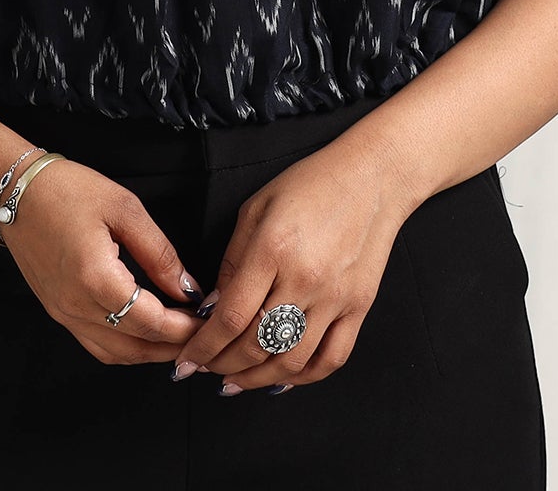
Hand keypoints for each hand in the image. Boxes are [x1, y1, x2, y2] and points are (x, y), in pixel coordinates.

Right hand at [0, 155, 206, 364]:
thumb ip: (159, 253)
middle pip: (136, 347)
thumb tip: (188, 288)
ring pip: (115, 353)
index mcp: (96, 280)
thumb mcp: (124, 209)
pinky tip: (143, 331)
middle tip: (202, 334)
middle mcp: (76, 307)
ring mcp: (63, 313)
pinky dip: (125, 346)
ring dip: (149, 352)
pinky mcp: (57, 310)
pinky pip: (95, 344)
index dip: (185, 327)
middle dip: (173, 346)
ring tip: (178, 336)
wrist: (15, 189)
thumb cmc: (67, 189)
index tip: (209, 320)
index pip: (152, 322)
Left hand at [168, 128, 418, 392]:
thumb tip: (213, 309)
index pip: (230, 317)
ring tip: (235, 380)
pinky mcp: (359, 307)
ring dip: (256, 379)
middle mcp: (305, 279)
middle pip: (256, 345)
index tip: (185, 360)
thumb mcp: (256, 208)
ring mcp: (335, 298)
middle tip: (205, 369)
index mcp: (273, 249)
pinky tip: (281, 377)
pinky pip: (331, 358)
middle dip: (222, 365)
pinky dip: (303, 378)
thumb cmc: (310, 184)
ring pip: (291, 361)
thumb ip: (232, 260)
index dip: (203, 347)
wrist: (372, 177)